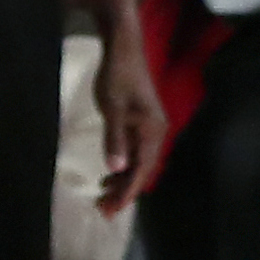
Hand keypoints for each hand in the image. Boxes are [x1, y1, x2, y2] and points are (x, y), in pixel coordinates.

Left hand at [92, 34, 169, 208]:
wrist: (124, 49)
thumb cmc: (117, 77)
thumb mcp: (113, 109)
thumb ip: (115, 140)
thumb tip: (117, 170)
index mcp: (152, 131)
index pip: (141, 171)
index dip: (127, 193)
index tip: (111, 210)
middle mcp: (156, 133)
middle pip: (142, 171)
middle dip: (124, 192)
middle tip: (102, 210)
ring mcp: (150, 128)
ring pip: (139, 163)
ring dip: (123, 181)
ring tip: (103, 197)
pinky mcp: (142, 123)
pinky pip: (136, 153)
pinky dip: (124, 167)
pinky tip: (110, 175)